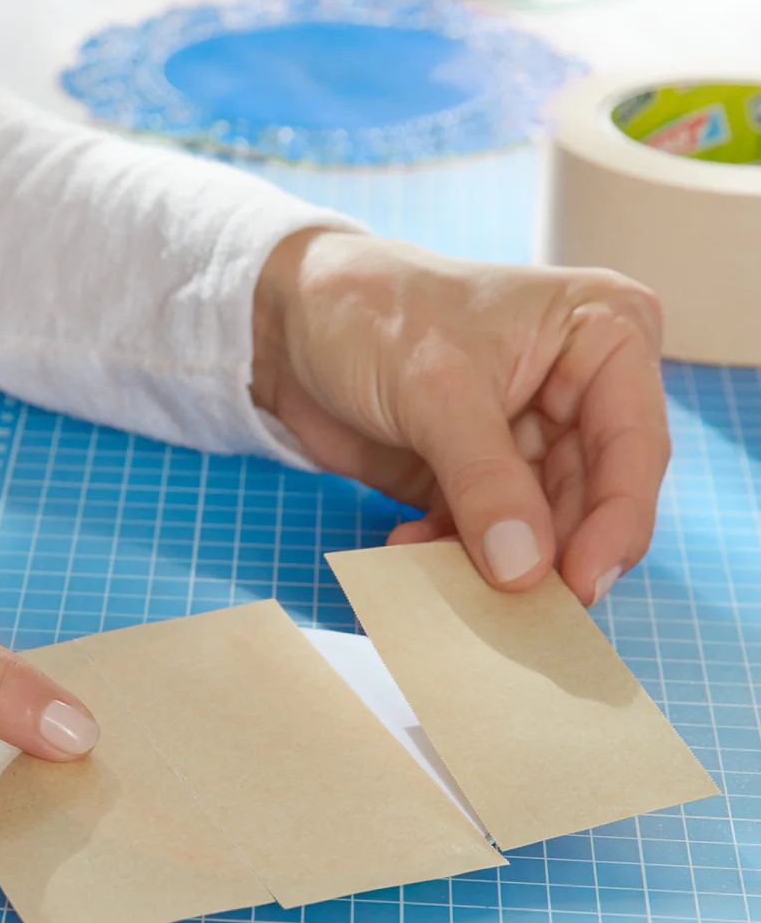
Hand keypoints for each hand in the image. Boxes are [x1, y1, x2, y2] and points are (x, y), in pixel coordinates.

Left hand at [252, 230, 668, 605]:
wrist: (286, 319)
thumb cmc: (371, 311)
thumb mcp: (436, 389)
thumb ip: (486, 482)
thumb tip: (527, 572)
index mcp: (605, 336)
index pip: (634, 445)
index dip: (617, 522)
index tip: (582, 584)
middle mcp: (583, 390)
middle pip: (594, 499)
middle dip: (550, 555)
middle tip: (513, 611)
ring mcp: (534, 439)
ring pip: (541, 529)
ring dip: (493, 563)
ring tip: (442, 580)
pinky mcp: (484, 479)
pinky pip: (488, 538)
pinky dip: (451, 556)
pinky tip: (407, 550)